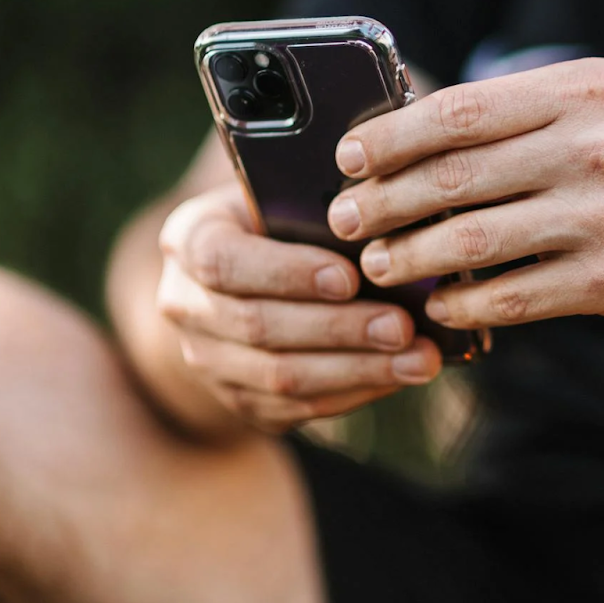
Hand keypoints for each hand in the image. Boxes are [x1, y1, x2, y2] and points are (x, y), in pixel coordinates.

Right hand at [154, 185, 440, 433]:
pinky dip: (354, 393)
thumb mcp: (280, 194)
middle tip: (403, 326)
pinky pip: (296, 408)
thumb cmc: (278, 218)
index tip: (350, 278)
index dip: (287, 273)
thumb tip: (387, 224)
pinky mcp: (237, 399)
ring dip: (357, 370)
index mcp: (188, 240)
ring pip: (280, 377)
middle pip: (258, 326)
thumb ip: (314, 205)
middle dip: (338, 329)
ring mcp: (206, 359)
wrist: (241, 274)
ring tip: (419, 360)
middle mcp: (184, 304)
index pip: (224, 262)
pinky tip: (399, 376)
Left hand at [327, 58, 603, 329]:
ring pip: (473, 241)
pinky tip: (439, 303)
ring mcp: (601, 218)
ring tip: (375, 265)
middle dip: (381, 202)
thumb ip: (536, 99)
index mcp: (579, 93)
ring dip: (408, 258)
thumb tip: (434, 118)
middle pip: (451, 179)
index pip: (457, 113)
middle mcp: (588, 150)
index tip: (349, 154)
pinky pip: (517, 295)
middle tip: (341, 218)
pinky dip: (465, 301)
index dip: (390, 136)